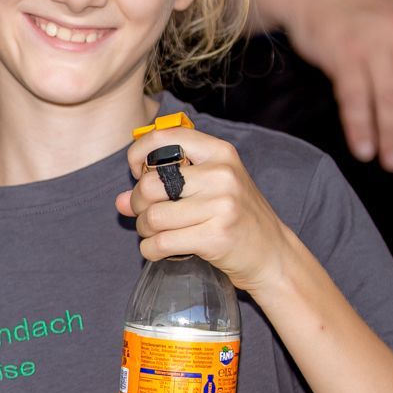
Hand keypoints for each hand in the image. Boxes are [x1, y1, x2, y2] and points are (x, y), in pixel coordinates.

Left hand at [116, 128, 292, 294]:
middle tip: (145, 215)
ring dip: (144, 231)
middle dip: (137, 205)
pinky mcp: (216, 236)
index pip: (163, 138)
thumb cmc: (237, 218)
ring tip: (154, 234)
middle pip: (150, 185)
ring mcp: (221, 205)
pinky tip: (157, 250)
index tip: (138, 174)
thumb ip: (165, 188)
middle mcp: (221, 174)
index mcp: (219, 152)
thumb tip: (119, 201)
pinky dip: (150, 250)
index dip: (138, 155)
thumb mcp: (210, 190)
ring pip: (153, 217)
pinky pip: (161, 243)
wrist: (273, 255)